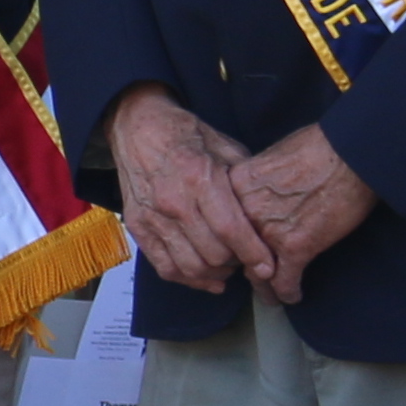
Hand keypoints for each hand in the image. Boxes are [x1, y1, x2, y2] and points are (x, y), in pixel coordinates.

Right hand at [106, 87, 266, 294]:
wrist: (137, 127)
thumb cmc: (186, 136)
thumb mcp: (225, 147)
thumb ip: (244, 182)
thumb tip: (267, 212)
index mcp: (199, 178)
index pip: (230, 228)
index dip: (252, 253)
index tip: (268, 267)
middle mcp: (173, 201)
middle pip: (213, 253)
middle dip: (237, 263)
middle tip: (249, 259)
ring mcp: (152, 216)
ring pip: (190, 265)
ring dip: (215, 274)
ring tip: (228, 267)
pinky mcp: (137, 226)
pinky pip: (164, 266)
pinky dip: (188, 278)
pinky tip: (206, 276)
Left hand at [223, 121, 379, 302]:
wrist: (347, 153)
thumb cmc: (315, 148)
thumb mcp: (267, 159)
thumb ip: (254, 183)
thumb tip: (257, 194)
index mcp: (233, 187)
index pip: (218, 224)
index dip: (226, 239)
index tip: (232, 248)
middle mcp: (243, 212)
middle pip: (233, 250)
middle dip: (241, 266)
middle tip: (248, 275)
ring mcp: (268, 232)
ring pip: (257, 272)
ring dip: (264, 287)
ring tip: (269, 296)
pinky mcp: (297, 247)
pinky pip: (285, 280)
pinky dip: (288, 293)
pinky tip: (292, 297)